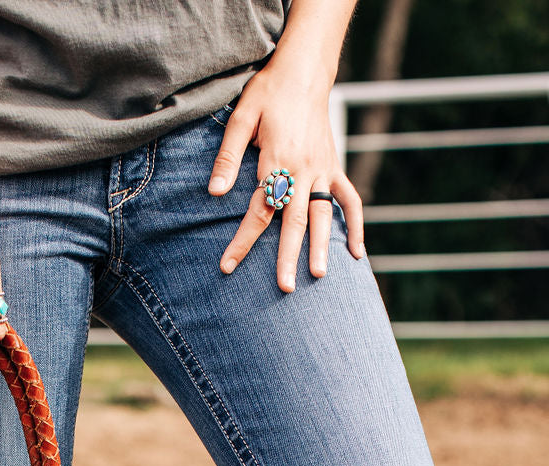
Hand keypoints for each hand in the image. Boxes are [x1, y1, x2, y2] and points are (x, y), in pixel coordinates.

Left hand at [207, 57, 364, 292]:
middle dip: (288, 255)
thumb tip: (216, 193)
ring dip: (322, 246)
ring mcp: (322, 169)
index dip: (243, 240)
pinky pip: (349, 199)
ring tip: (318, 276)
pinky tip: (356, 253)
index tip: (228, 265)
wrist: (304, 71)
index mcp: (277, 160)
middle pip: (294, 220)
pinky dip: (356, 224)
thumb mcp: (241, 118)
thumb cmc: (268, 94)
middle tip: (285, 287)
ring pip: (323, 214)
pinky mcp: (334, 167)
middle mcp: (303, 169)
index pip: (259, 209)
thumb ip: (229, 157)